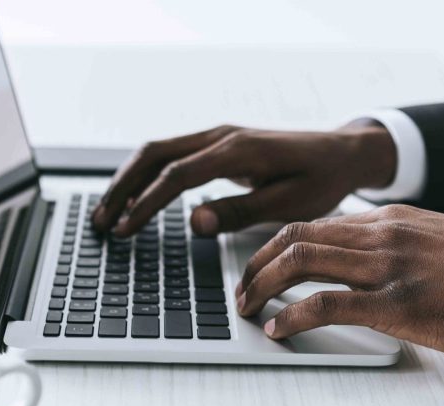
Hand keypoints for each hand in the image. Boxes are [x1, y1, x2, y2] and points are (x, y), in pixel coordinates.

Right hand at [91, 120, 396, 236]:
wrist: (342, 153)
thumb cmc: (321, 179)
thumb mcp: (289, 204)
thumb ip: (240, 212)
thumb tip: (194, 222)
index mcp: (236, 150)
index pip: (175, 176)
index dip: (145, 204)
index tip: (124, 230)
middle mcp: (220, 136)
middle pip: (153, 154)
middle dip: (122, 188)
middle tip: (101, 223)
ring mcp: (217, 136)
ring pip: (156, 151)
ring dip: (128, 180)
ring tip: (108, 213)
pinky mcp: (217, 144)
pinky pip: (170, 154)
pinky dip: (145, 175)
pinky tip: (134, 198)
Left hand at [237, 205, 443, 357]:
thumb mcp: (442, 240)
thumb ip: (403, 244)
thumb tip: (372, 260)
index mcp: (393, 219)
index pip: (318, 222)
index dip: (280, 245)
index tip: (265, 266)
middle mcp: (383, 234)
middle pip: (296, 235)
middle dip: (258, 263)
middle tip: (244, 289)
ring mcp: (387, 266)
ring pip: (300, 261)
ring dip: (262, 286)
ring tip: (249, 309)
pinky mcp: (396, 303)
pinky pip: (324, 304)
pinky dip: (291, 317)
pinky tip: (279, 330)